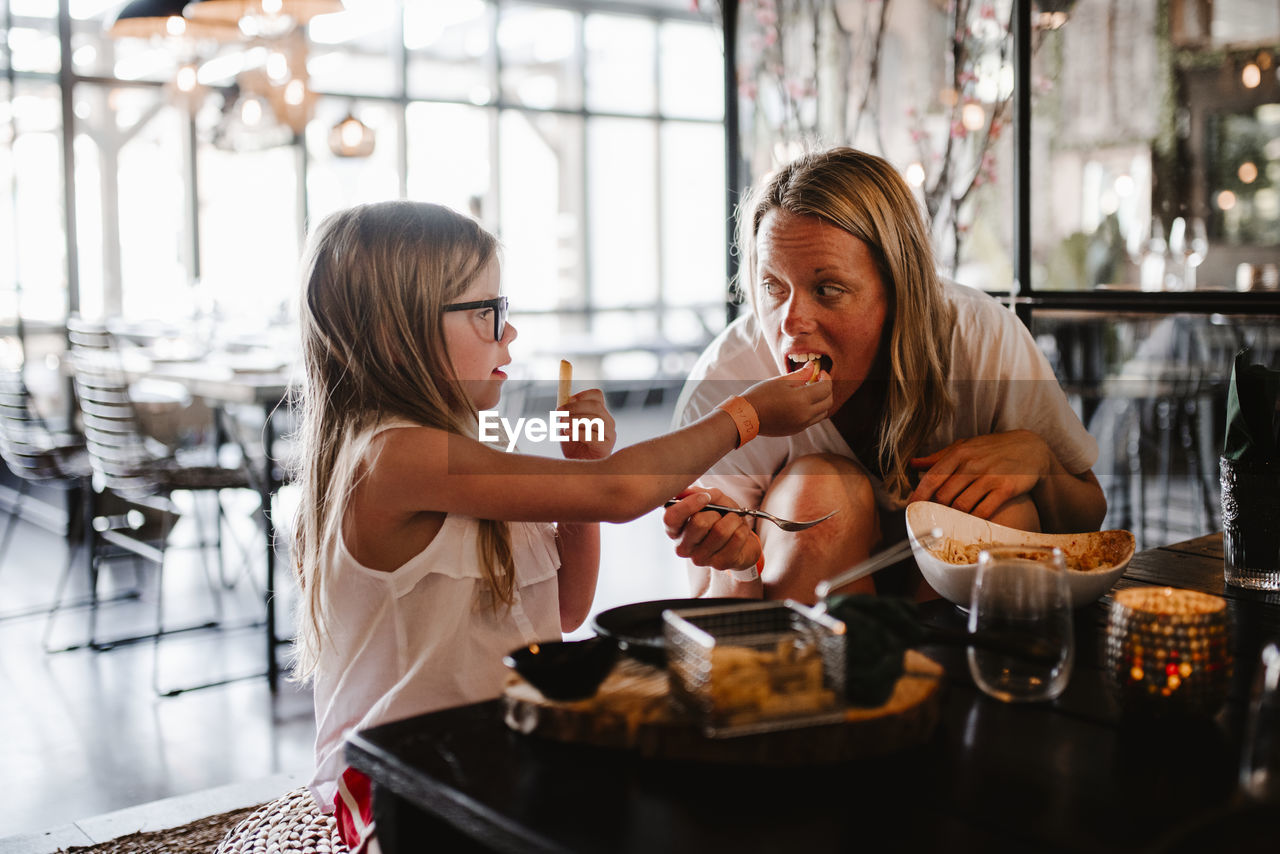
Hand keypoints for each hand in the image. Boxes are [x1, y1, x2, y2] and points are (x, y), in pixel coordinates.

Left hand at [557, 389, 616, 460]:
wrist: (577, 468)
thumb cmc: (573, 446)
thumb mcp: (567, 426)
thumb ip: (568, 414)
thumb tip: (565, 400)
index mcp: (600, 413)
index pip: (597, 396)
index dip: (582, 394)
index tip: (568, 399)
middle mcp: (608, 422)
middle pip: (595, 406)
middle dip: (574, 407)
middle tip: (559, 413)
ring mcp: (610, 435)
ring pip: (595, 419)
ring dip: (575, 420)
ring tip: (562, 424)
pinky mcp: (606, 447)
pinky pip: (593, 436)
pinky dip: (578, 432)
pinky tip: (567, 433)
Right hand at [663, 489, 760, 571]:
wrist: (741, 541)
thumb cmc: (721, 518)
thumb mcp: (712, 500)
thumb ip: (700, 493)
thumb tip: (689, 493)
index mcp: (675, 529)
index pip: (671, 518)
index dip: (689, 505)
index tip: (705, 497)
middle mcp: (683, 546)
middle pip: (698, 523)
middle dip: (715, 512)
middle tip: (720, 514)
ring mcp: (700, 558)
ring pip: (720, 531)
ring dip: (733, 519)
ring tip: (733, 521)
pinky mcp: (719, 564)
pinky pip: (736, 538)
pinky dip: (742, 529)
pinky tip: (738, 532)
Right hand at [741, 364, 832, 436]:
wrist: (746, 416)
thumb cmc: (761, 395)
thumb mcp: (781, 381)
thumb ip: (800, 374)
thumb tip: (812, 367)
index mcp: (801, 400)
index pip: (826, 388)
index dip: (826, 378)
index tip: (819, 372)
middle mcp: (805, 414)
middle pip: (828, 401)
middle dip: (827, 389)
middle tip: (818, 380)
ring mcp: (801, 424)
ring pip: (823, 412)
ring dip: (822, 401)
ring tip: (810, 391)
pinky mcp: (796, 430)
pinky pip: (813, 420)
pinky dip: (814, 410)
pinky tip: (802, 402)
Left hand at [906, 430, 1050, 517]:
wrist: (1031, 448)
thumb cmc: (992, 449)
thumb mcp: (966, 446)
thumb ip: (939, 457)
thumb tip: (912, 463)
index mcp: (959, 453)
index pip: (932, 478)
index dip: (919, 496)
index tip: (911, 509)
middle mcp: (972, 464)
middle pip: (944, 495)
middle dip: (936, 510)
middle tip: (932, 520)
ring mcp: (990, 476)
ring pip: (961, 505)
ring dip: (954, 517)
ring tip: (950, 524)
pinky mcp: (1006, 488)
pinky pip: (984, 511)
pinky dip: (974, 520)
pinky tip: (970, 524)